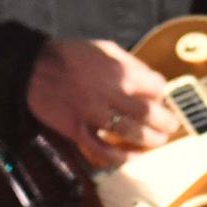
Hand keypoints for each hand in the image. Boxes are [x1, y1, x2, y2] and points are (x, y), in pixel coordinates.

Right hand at [25, 37, 180, 168]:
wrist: (34, 68)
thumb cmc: (73, 55)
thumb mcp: (107, 48)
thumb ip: (131, 64)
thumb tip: (153, 80)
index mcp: (120, 71)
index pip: (155, 87)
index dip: (163, 94)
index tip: (163, 99)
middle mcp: (110, 93)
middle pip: (147, 114)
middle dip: (165, 123)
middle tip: (172, 126)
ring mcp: (93, 114)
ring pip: (129, 133)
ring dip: (149, 140)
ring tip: (158, 142)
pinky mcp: (76, 130)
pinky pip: (101, 150)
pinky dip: (118, 157)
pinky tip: (130, 158)